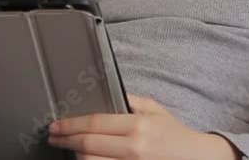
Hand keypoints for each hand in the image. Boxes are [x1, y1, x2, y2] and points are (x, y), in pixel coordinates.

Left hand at [48, 94, 239, 159]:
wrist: (196, 158)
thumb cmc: (175, 134)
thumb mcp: (155, 109)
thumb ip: (130, 100)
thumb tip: (103, 94)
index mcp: (139, 125)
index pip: (95, 123)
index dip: (70, 125)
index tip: (56, 125)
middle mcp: (134, 148)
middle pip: (87, 145)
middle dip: (65, 140)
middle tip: (53, 136)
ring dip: (75, 155)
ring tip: (68, 147)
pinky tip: (85, 157)